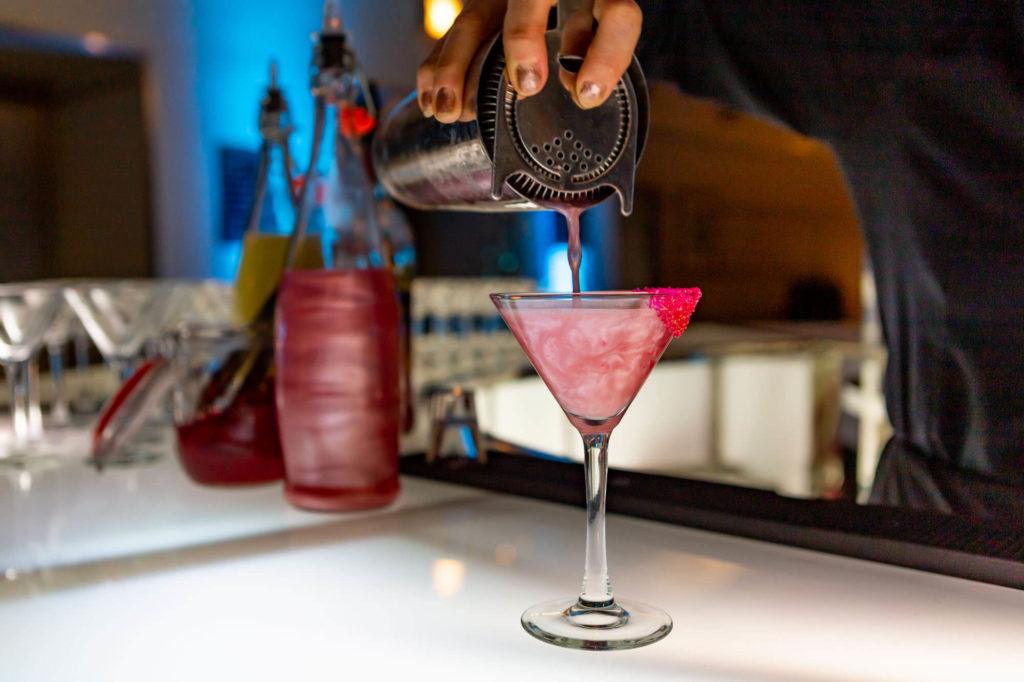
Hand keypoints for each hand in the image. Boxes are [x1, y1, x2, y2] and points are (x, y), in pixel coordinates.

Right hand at [417, 0, 642, 122]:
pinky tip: (431, 102)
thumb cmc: (589, 30)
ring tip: (449, 112)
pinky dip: (439, 67)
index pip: (614, 13)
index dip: (605, 54)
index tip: (588, 95)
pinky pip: (453, 33)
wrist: (563, 4)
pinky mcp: (481, 10)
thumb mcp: (602, 39)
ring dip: (457, 67)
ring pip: (475, 19)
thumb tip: (586, 92)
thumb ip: (597, 56)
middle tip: (527, 87)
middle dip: (524, 39)